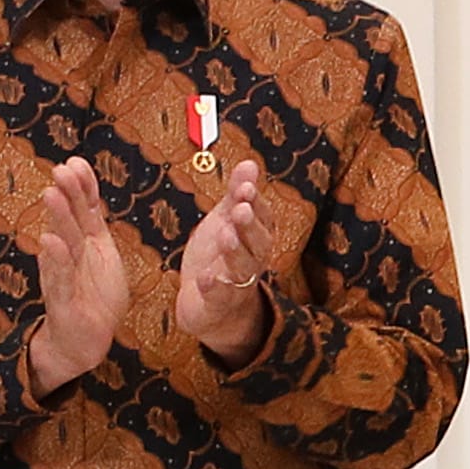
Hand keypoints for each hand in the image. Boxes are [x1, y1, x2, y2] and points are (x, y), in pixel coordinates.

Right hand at [27, 159, 137, 389]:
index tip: (76, 161)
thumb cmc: (93, 294)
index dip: (82, 187)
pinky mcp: (62, 301)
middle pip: (70, 221)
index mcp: (84, 243)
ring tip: (52, 194)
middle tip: (60, 169)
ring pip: (62, 244)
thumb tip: (91, 192)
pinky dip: (57, 260)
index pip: (85, 210)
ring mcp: (64, 276)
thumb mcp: (102, 255)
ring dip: (58, 219)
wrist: (81, 340)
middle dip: (67, 195)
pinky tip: (50, 241)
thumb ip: (94, 225)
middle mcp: (70, 255)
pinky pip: (60, 278)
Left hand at [174, 158, 275, 365]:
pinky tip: (206, 278)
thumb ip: (237, 195)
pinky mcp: (218, 304)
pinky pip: (220, 296)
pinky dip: (214, 288)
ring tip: (226, 235)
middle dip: (249, 225)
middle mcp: (252, 260)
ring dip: (235, 251)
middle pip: (258, 243)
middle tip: (239, 209)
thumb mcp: (225, 221)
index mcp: (256, 238)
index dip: (255, 204)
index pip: (263, 219)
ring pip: (242, 267)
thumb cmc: (218, 257)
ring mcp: (236, 283)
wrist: (208, 305)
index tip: (245, 188)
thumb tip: (249, 163)